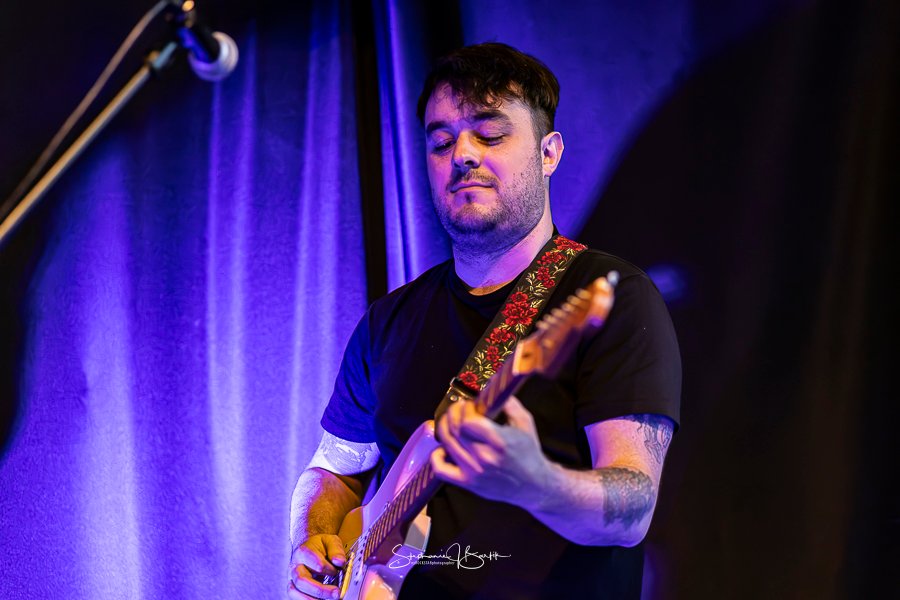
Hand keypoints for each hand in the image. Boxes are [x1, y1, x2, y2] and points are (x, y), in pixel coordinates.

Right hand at [287, 534, 345, 598]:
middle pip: (301, 580)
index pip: (312, 560)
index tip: (336, 571)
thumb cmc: (322, 546)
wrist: (311, 549)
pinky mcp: (294, 588)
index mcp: (303, 551)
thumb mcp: (331, 541)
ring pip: (295, 591)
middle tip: (336, 593)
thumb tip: (339, 562)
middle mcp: (295, 566)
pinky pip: (296, 597)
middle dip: (320, 589)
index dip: (326, 567)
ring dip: (312, 599)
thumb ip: (336, 550)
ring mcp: (292, 578)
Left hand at [430, 396, 550, 507]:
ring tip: (450, 421)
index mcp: (499, 441)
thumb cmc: (529, 452)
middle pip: (455, 430)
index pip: (468, 420)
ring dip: (444, 428)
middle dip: (453, 413)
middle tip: (458, 408)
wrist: (534, 485)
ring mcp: (474, 472)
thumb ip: (508, 403)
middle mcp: (484, 457)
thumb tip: (490, 388)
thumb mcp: (524, 422)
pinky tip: (443, 448)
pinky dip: (436, 457)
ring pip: (446, 444)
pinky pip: (441, 470)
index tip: (469, 404)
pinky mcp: (468, 483)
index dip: (464, 408)